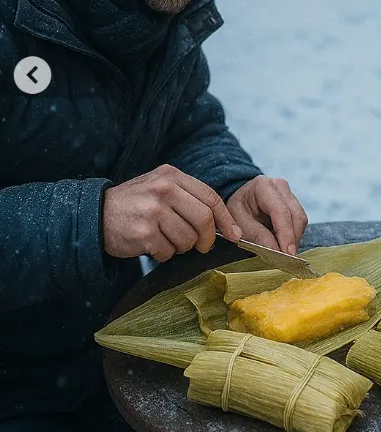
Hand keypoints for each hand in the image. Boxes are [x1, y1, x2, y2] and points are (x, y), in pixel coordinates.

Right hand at [103, 164, 241, 261]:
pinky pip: (167, 251)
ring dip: (181, 247)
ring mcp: (153, 211)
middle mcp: (163, 190)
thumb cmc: (135, 204)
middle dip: (207, 238)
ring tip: (166, 241)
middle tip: (201, 246)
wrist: (94, 214)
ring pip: (187, 239)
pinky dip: (163, 254)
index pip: (210, 197)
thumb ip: (188, 198)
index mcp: (171, 176)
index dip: (226, 218)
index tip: (235, 234)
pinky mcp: (143, 232)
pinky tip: (151, 246)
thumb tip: (224, 225)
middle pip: (204, 219)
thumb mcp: (160, 188)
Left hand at [226, 176, 307, 254]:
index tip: (288, 254)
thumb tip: (276, 251)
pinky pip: (299, 221)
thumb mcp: (239, 223)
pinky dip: (293, 235)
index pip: (281, 211)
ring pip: (301, 219)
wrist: (240, 199)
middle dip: (292, 239)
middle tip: (286, 259)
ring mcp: (289, 193)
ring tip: (283, 253)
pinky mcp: (294, 202)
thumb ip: (257, 235)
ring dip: (294, 238)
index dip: (286, 234)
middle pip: (296, 215)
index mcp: (263, 186)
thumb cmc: (237, 209)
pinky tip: (283, 243)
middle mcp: (280, 186)